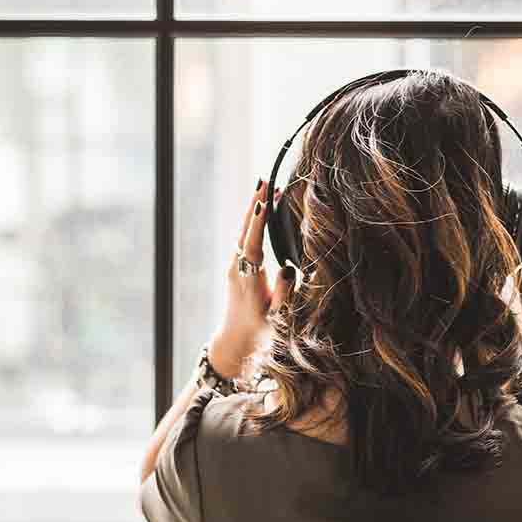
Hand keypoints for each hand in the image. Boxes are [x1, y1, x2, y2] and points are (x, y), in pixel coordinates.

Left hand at [211, 179, 296, 377]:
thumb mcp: (277, 317)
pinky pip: (244, 238)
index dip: (258, 223)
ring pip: (243, 232)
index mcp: (248, 279)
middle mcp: (237, 269)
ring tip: (265, 186)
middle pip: (244, 230)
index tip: (263, 201)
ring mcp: (234, 267)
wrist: (236, 341)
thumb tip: (288, 268)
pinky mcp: (236, 267)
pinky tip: (261, 210)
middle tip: (264, 179)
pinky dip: (253, 221)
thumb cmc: (260, 331)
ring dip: (253, 209)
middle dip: (254, 204)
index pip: (252, 245)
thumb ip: (283, 293)